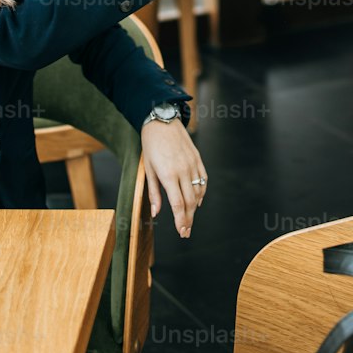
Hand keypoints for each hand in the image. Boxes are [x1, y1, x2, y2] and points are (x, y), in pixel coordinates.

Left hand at [141, 120, 207, 237]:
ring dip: (195, 208)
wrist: (162, 120)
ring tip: (189, 218)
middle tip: (186, 232)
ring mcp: (192, 164)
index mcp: (168, 175)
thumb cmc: (151, 145)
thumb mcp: (148, 169)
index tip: (182, 231)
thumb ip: (153, 192)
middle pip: (190, 202)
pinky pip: (204, 180)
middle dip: (188, 219)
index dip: (181, 220)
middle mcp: (183, 171)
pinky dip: (202, 192)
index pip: (178, 204)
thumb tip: (156, 212)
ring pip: (198, 192)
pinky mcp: (197, 158)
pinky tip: (198, 200)